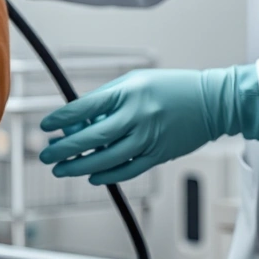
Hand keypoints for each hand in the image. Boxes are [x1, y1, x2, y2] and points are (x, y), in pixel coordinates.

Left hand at [39, 67, 258, 185]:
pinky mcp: (159, 155)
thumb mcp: (136, 81)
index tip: (46, 126)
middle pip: (91, 137)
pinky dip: (108, 175)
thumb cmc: (173, 88)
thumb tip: (79, 117)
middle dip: (64, 148)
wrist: (212, 102)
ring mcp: (148, 138)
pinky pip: (128, 170)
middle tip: (47, 154)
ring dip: (80, 166)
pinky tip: (93, 176)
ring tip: (62, 168)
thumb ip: (108, 99)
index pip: (85, 107)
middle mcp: (137, 116)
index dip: (61, 119)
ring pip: (107, 159)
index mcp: (128, 93)